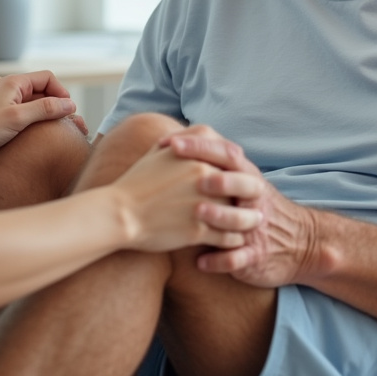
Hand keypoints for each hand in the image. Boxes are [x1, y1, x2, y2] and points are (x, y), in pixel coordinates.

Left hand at [0, 71, 78, 169]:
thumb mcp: (18, 117)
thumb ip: (46, 109)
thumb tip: (70, 105)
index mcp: (12, 82)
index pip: (46, 78)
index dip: (61, 92)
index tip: (68, 110)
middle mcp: (7, 90)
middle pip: (40, 92)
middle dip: (55, 105)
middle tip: (67, 123)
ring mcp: (2, 104)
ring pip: (31, 105)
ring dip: (44, 115)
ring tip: (55, 128)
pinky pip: (21, 117)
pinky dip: (32, 123)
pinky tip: (37, 136)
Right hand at [111, 143, 263, 252]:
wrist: (119, 213)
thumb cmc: (137, 182)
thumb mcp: (159, 151)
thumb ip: (186, 139)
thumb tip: (204, 134)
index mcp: (198, 157)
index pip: (234, 159)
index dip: (242, 169)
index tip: (245, 177)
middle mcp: (205, 178)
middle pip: (245, 186)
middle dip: (253, 194)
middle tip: (257, 201)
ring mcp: (203, 205)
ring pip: (240, 215)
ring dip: (249, 221)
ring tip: (252, 223)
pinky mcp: (198, 231)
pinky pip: (227, 238)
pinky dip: (234, 241)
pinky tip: (234, 241)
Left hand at [161, 127, 320, 288]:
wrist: (300, 244)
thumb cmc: (256, 208)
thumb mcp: (245, 182)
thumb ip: (215, 164)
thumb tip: (172, 143)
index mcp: (247, 178)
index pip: (227, 155)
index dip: (201, 147)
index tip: (171, 143)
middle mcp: (254, 200)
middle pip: (242, 184)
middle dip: (221, 180)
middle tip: (197, 177)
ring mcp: (256, 228)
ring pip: (241, 221)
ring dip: (220, 216)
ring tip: (198, 213)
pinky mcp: (256, 256)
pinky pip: (240, 259)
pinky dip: (221, 261)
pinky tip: (201, 263)